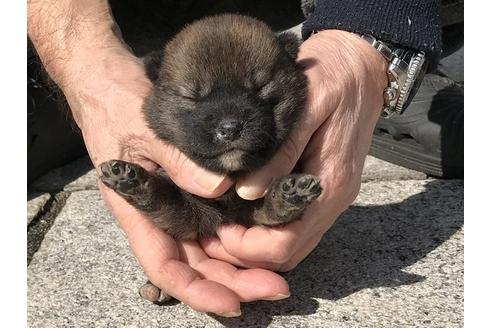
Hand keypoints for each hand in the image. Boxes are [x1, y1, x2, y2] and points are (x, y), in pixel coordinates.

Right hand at [60, 44, 290, 315]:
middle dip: (233, 283)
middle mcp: (159, 215)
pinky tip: (263, 237)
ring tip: (278, 272)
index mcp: (138, 211)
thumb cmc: (117, 107)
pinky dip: (237, 234)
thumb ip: (178, 161)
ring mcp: (176, 203)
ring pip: (208, 248)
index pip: (165, 266)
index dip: (197, 291)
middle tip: (277, 288)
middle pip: (195, 265)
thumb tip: (219, 188)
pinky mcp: (191, 187)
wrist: (109, 83)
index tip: (234, 303)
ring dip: (240, 264)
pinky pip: (214, 220)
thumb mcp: (144, 131)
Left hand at [201, 30, 387, 271]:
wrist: (362, 66)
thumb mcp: (306, 106)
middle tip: (213, 231)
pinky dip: (269, 230)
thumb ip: (281, 152)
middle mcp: (333, 199)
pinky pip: (296, 225)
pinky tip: (245, 211)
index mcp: (330, 184)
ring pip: (292, 244)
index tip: (218, 229)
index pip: (288, 243)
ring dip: (256, 245)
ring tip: (223, 224)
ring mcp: (330, 196)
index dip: (248, 247)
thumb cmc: (333, 78)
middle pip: (289, 253)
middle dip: (247, 253)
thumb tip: (248, 192)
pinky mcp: (324, 187)